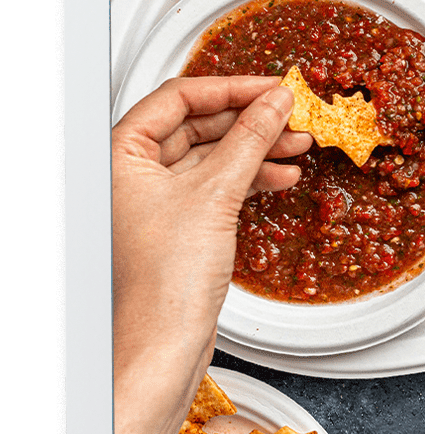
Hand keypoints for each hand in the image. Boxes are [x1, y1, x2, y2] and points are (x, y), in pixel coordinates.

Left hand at [112, 75, 310, 433]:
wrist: (164, 345)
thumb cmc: (164, 282)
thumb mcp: (216, 193)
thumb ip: (249, 139)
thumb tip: (274, 103)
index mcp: (120, 154)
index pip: (178, 97)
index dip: (230, 88)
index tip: (270, 88)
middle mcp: (130, 174)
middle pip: (196, 125)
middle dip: (249, 120)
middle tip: (290, 115)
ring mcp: (154, 200)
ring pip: (210, 156)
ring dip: (255, 150)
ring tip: (296, 145)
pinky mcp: (177, 225)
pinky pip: (215, 185)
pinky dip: (248, 178)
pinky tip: (279, 177)